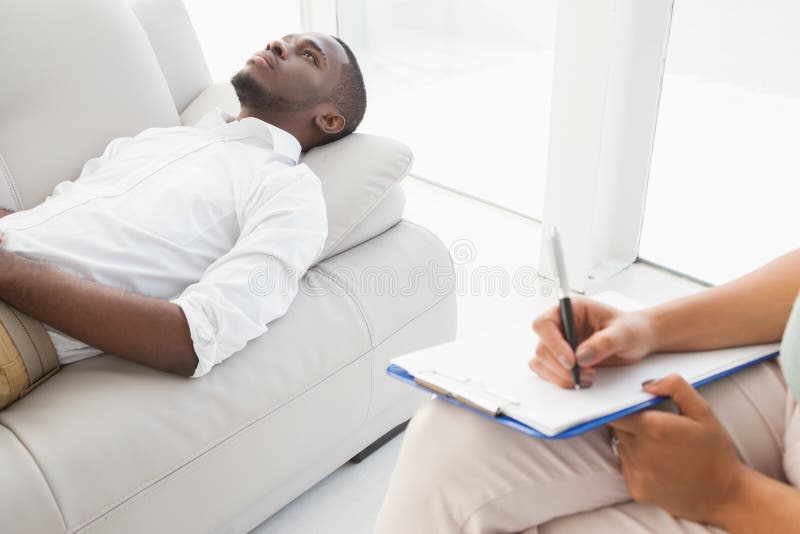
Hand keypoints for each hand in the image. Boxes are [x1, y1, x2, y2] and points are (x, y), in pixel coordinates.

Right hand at [530, 298, 656, 387]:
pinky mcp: (561, 360)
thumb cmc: (632, 328)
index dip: (553, 343)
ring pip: (541, 362)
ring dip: (560, 375)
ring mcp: (559, 344)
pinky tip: (581, 379)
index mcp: (570, 310)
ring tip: (587, 377)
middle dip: (560, 366)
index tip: (571, 360)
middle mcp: (560, 326)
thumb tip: (582, 356)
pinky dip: (560, 380)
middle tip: (583, 374)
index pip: (544, 324)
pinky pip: (548, 372)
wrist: (638, 340)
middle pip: (542, 347)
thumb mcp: (624, 332)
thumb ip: (604, 342)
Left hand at [608, 375, 744, 524]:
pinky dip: (637, 463)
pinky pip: (627, 468)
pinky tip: (660, 465)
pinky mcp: (637, 490)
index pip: (615, 411)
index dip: (620, 407)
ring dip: (634, 443)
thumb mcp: (703, 412)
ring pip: (622, 447)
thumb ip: (675, 388)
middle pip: (617, 428)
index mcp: (653, 429)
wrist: (726, 497)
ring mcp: (637, 473)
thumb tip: (647, 385)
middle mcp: (640, 451)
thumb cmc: (716, 452)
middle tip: (655, 427)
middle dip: (630, 423)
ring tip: (661, 448)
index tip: (632, 406)